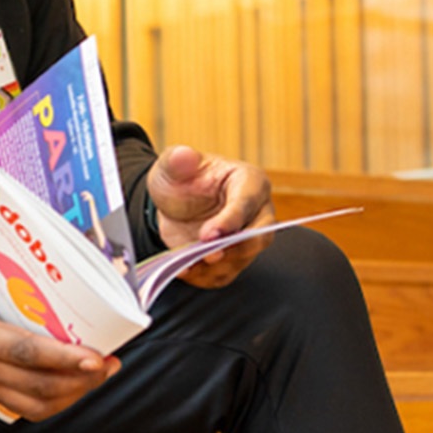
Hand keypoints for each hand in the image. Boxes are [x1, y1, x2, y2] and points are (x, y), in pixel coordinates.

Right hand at [0, 221, 119, 420]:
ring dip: (70, 395)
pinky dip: (50, 401)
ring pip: (33, 404)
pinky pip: (21, 405)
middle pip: (37, 386)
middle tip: (111, 363)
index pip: (20, 351)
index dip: (60, 358)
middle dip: (79, 380)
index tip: (93, 356)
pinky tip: (69, 384)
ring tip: (98, 375)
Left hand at [146, 145, 274, 287]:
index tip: (208, 234)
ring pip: (242, 260)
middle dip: (233, 248)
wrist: (173, 203)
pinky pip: (223, 274)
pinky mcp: (232, 260)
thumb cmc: (181, 178)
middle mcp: (257, 213)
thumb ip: (177, 160)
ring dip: (214, 266)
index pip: (247, 203)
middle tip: (206, 254)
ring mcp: (247, 239)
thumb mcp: (173, 165)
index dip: (230, 221)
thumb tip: (183, 155)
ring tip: (186, 263)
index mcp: (250, 182)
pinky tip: (183, 269)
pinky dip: (203, 276)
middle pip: (259, 237)